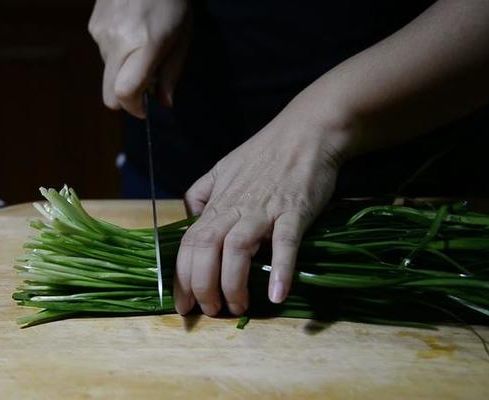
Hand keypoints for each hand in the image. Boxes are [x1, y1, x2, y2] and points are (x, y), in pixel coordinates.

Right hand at [88, 0, 190, 117]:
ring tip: (142, 45)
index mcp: (146, 45)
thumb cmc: (171, 2)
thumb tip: (164, 103)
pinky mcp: (93, 25)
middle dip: (126, 98)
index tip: (145, 108)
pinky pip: (104, 53)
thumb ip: (172, 72)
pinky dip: (118, 52)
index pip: (125, 92)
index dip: (134, 108)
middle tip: (144, 85)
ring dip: (124, 70)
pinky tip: (130, 31)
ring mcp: (101, 33)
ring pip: (108, 72)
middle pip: (109, 94)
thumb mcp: (182, 37)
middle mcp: (118, 41)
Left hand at [173, 107, 349, 316]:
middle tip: (209, 311)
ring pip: (237, 248)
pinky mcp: (294, 210)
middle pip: (205, 249)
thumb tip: (189, 221)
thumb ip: (202, 195)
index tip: (182, 304)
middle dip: (202, 286)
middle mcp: (234, 208)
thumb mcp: (222, 169)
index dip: (181, 277)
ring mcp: (264, 209)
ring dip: (233, 282)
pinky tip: (276, 293)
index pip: (188, 244)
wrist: (307, 132)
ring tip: (238, 307)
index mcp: (217, 203)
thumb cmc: (265, 153)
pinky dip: (280, 268)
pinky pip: (285, 242)